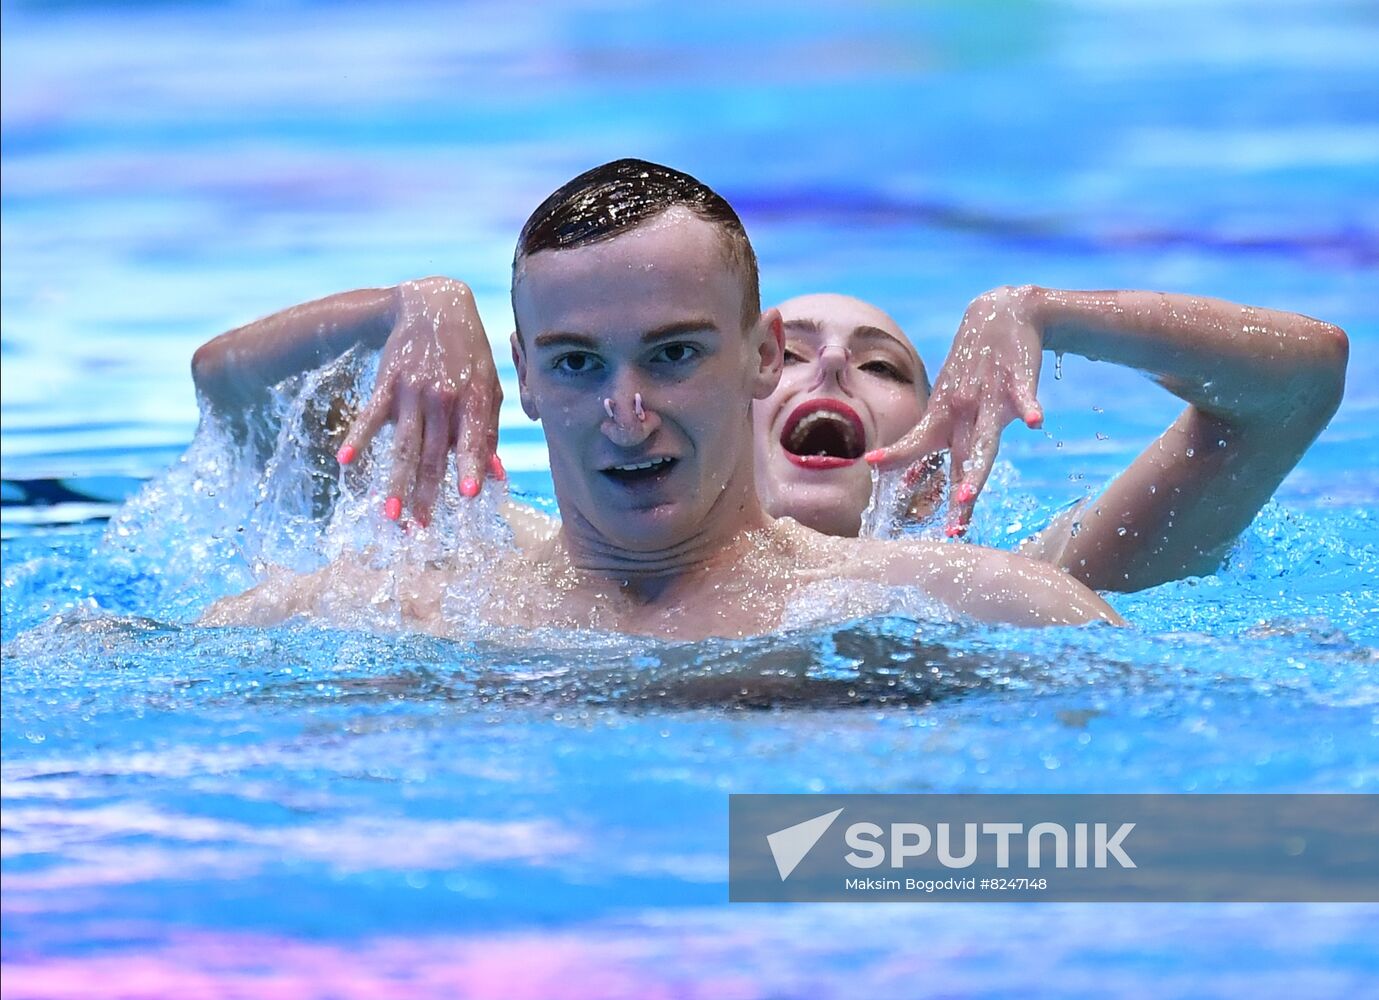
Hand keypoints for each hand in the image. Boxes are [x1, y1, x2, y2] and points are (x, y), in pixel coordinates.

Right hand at [337, 277, 502, 526]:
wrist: (435, 306)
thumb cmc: (470, 355)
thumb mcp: (489, 387)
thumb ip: (489, 432)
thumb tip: (495, 476)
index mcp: (473, 400)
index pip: (472, 441)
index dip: (470, 467)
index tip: (469, 496)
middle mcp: (443, 398)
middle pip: (433, 454)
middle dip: (427, 494)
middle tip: (420, 529)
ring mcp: (413, 391)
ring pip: (402, 445)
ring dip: (394, 482)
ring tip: (389, 516)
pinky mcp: (388, 383)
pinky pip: (371, 415)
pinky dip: (357, 437)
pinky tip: (345, 461)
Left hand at [866, 285, 1045, 535]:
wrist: (1002, 312)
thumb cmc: (972, 365)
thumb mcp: (947, 399)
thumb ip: (933, 437)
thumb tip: (906, 474)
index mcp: (943, 414)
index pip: (918, 442)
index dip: (897, 455)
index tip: (873, 467)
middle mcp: (962, 409)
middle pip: (958, 458)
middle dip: (954, 493)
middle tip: (951, 530)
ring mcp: (990, 395)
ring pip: (985, 438)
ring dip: (977, 467)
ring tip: (969, 495)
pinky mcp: (1018, 379)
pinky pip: (1024, 397)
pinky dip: (1028, 407)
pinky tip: (1033, 421)